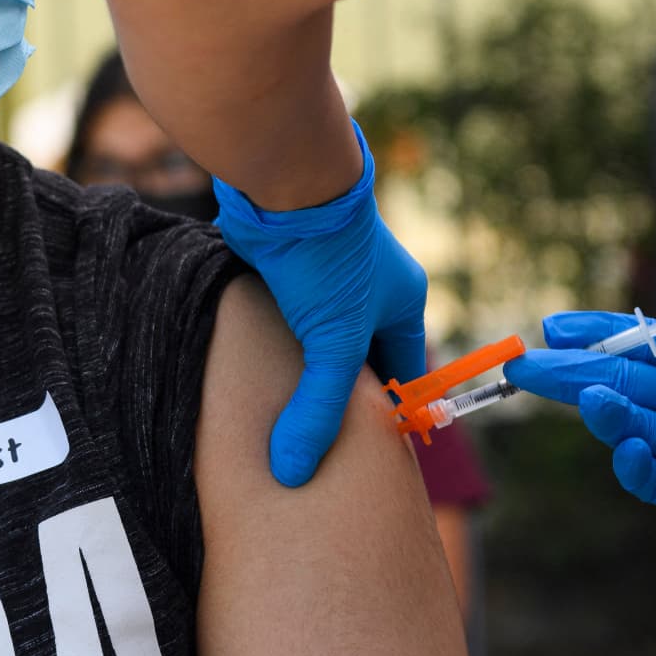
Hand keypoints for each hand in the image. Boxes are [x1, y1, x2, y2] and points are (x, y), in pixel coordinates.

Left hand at [214, 121, 428, 485]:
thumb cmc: (327, 261)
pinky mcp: (286, 264)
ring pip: (317, 333)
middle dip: (340, 393)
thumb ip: (316, 409)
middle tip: (319, 440)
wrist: (284, 184)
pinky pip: (283, 313)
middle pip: (358, 354)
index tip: (366, 452)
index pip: (402, 372)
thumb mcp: (333, 345)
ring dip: (301, 364)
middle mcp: (370, 287)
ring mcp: (326, 274)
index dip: (387, 410)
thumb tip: (293, 472)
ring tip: (282, 411)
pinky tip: (253, 368)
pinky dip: (272, 339)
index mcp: (402, 301)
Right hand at [504, 242, 655, 568]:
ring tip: (575, 392)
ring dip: (599, 410)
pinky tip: (621, 440)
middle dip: (571, 371)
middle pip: (623, 383)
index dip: (600, 334)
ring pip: (632, 426)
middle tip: (522, 362)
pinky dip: (632, 462)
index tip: (556, 324)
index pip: (648, 344)